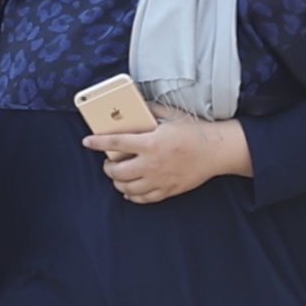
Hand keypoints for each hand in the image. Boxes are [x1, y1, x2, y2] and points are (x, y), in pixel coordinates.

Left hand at [87, 114, 249, 202]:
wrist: (217, 151)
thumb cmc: (195, 131)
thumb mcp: (171, 116)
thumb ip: (150, 111)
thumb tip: (136, 106)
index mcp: (150, 143)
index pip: (115, 143)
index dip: (98, 142)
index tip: (88, 141)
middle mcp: (151, 164)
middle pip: (117, 171)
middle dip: (107, 168)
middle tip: (108, 164)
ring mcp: (159, 179)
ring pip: (127, 188)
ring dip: (118, 183)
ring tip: (118, 177)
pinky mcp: (167, 190)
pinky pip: (143, 199)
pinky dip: (133, 196)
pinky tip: (130, 191)